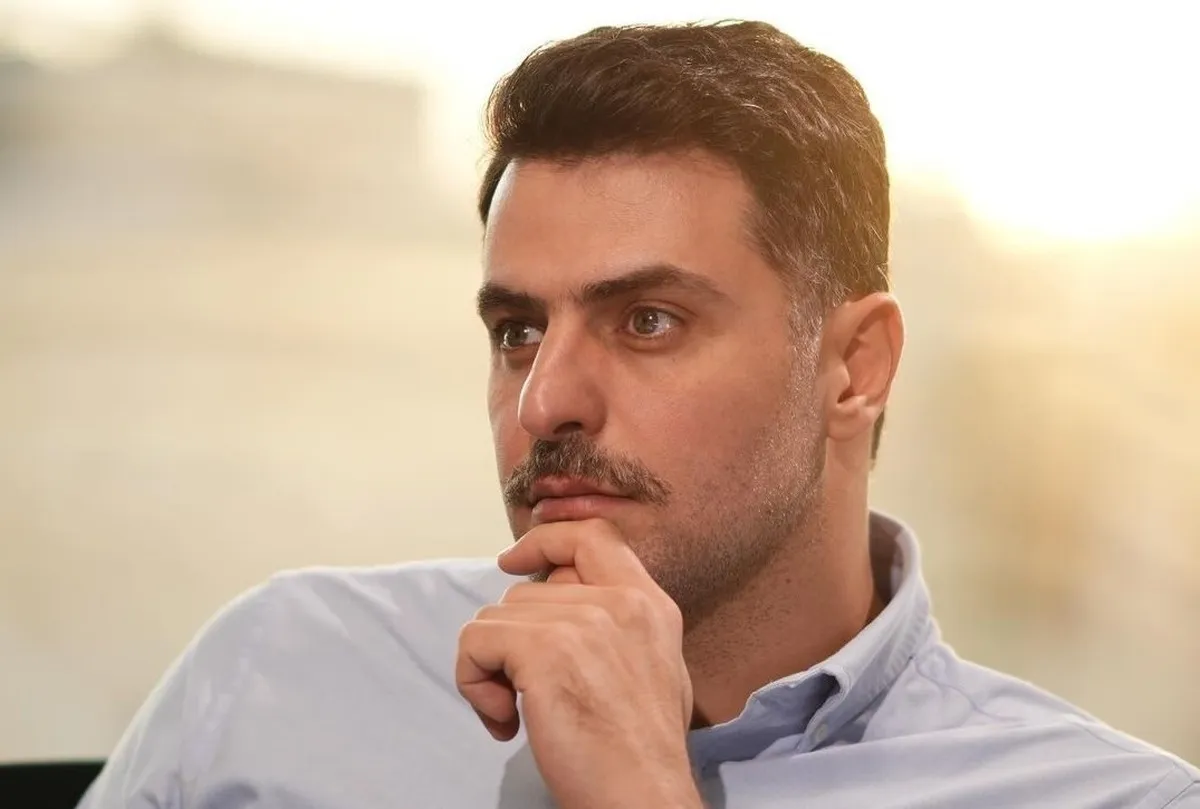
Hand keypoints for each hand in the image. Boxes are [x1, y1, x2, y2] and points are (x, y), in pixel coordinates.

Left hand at [456, 518, 700, 808]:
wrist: (643, 798)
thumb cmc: (642, 753)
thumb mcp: (653, 667)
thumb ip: (617, 625)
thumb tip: (565, 602)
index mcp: (650, 604)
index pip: (593, 536)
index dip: (546, 541)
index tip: (513, 563)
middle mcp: (622, 602)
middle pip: (528, 591)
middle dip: (511, 641)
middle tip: (522, 693)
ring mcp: (584, 622)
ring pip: (497, 617)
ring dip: (492, 669)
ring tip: (517, 714)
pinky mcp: (546, 650)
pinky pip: (476, 640)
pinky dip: (473, 682)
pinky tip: (505, 722)